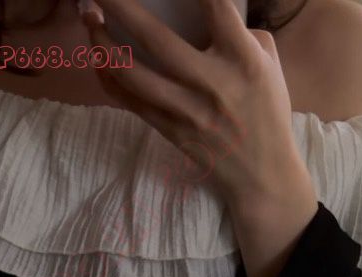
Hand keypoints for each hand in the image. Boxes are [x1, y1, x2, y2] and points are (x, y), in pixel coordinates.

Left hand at [80, 0, 304, 206]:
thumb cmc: (267, 114)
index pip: (216, 7)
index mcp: (243, 60)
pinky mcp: (172, 131)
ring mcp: (188, 111)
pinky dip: (110, 79)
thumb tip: (207, 15)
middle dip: (121, 7)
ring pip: (133, 74)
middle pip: (156, 38)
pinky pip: (131, 102)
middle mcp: (213, 83)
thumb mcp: (269, 67)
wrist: (263, 175)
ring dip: (104, 45)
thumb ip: (242, 35)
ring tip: (91, 22)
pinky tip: (100, 60)